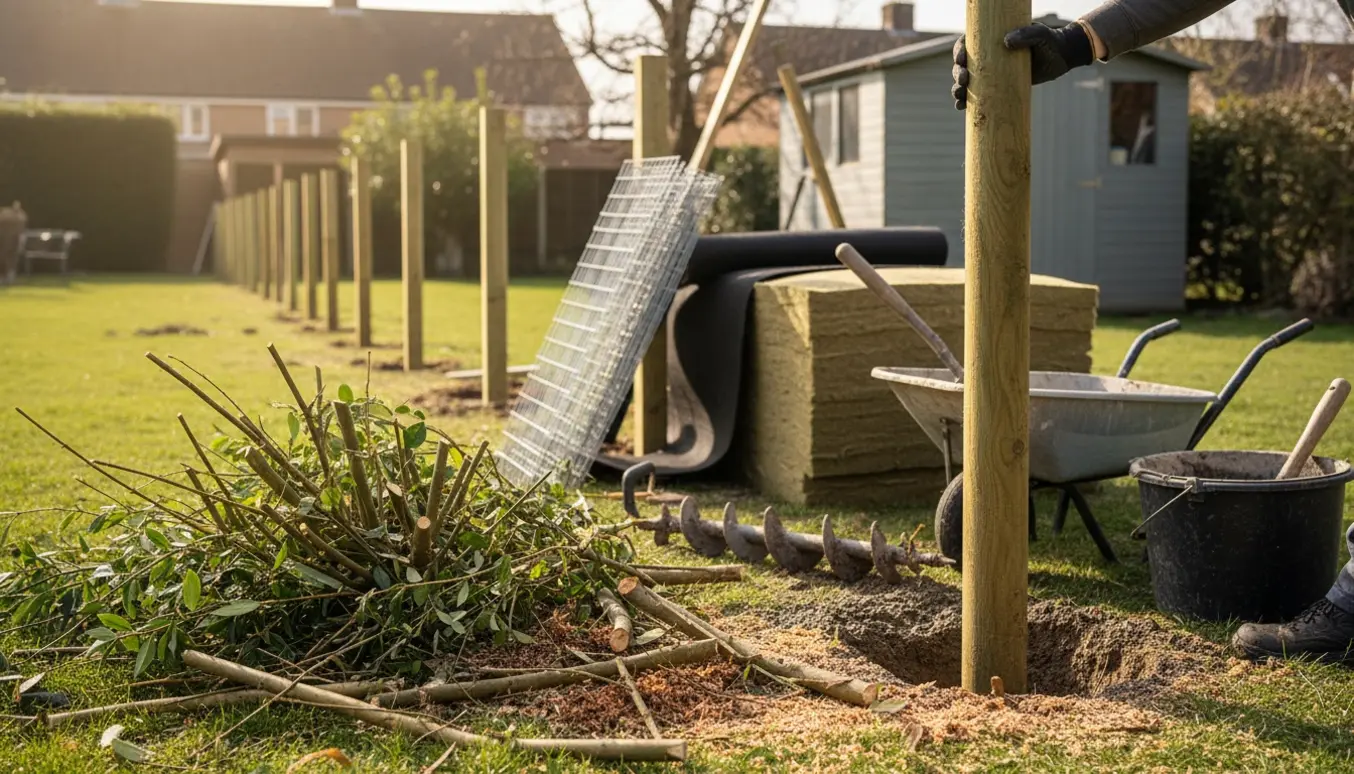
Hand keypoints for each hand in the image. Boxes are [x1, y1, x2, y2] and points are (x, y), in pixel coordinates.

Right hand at [951, 21, 1094, 109]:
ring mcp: (990, 73)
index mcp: (991, 39)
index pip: (967, 44)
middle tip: (964, 80)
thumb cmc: (1050, 42)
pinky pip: (977, 95)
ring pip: (966, 82)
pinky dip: (966, 102)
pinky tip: (961, 107)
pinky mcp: (997, 88)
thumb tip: (1006, 42)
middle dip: (957, 73)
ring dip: (958, 89)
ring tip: (959, 97)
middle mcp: (987, 56)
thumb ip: (1027, 34)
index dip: (959, 51)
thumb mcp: (1040, 34)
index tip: (961, 59)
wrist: (1061, 58)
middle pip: (962, 65)